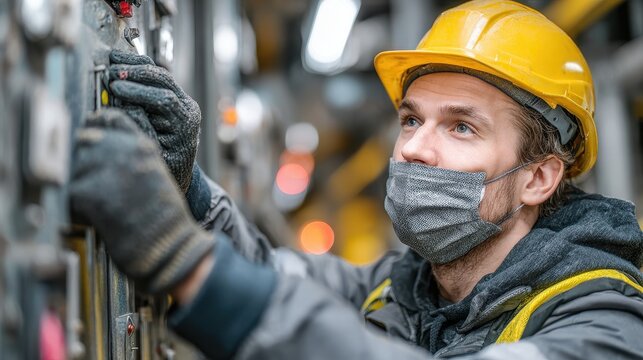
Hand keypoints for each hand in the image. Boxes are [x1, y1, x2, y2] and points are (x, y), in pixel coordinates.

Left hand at [69, 109, 213, 293]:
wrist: (170, 246)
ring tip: (99, 207)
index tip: (89, 135)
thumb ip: (130, 158)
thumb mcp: (154, 175)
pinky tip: (94, 218)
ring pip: (73, 167)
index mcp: (143, 146)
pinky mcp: (88, 191)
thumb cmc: (164, 220)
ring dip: (79, 187)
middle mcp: (125, 151)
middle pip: (85, 140)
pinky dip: (76, 210)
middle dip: (84, 161)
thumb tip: (97, 149)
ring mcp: (106, 169)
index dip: (96, 127)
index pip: (110, 119)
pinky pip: (68, 194)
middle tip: (93, 185)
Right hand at [108, 50, 200, 192]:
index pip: (164, 100)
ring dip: (136, 65)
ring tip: (113, 60)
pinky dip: (138, 66)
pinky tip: (121, 61)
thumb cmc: (165, 164)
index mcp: (185, 123)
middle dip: (136, 74)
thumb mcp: (153, 153)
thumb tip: (125, 107)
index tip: (116, 88)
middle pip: (165, 81)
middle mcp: (187, 107)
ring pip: (161, 74)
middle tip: (112, 72)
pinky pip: (156, 75)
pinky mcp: (172, 94)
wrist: (178, 167)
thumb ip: (142, 130)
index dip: (138, 91)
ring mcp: (181, 99)